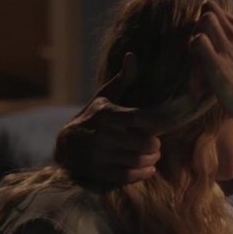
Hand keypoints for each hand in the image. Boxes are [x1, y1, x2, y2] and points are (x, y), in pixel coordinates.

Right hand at [54, 53, 163, 184]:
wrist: (65, 146)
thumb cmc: (92, 118)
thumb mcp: (104, 97)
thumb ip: (123, 80)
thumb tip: (132, 56)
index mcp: (106, 114)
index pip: (139, 119)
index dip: (158, 123)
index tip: (167, 124)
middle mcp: (101, 135)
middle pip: (143, 143)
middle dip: (155, 145)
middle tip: (157, 144)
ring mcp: (99, 155)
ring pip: (138, 160)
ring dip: (151, 160)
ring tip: (153, 155)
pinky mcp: (98, 173)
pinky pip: (128, 177)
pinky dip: (142, 174)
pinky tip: (148, 169)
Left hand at [190, 2, 232, 131]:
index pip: (224, 14)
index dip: (213, 27)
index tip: (211, 43)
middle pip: (211, 12)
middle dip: (200, 25)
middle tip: (199, 45)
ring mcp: (228, 48)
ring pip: (206, 20)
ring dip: (196, 33)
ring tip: (197, 53)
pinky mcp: (216, 63)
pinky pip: (198, 41)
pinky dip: (194, 49)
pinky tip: (197, 64)